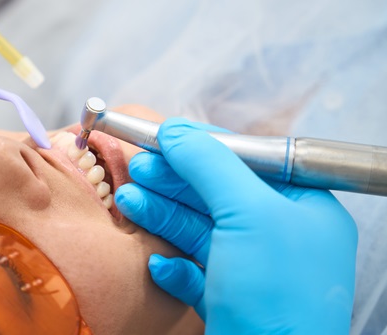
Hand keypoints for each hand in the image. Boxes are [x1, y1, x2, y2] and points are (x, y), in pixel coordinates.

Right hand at [115, 118, 357, 334]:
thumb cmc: (276, 295)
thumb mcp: (247, 213)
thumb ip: (210, 165)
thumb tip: (176, 131)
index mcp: (301, 208)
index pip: (245, 161)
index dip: (199, 145)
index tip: (159, 135)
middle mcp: (279, 236)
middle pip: (215, 195)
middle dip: (172, 181)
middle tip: (137, 169)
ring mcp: (253, 270)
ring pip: (200, 231)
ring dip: (162, 215)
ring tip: (129, 202)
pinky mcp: (230, 300)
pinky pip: (196, 271)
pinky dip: (174, 265)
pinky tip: (159, 263)